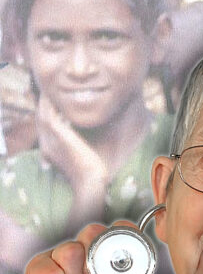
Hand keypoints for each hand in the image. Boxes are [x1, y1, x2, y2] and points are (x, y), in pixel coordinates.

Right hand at [35, 97, 108, 230]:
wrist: (90, 183)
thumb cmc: (91, 173)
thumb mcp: (80, 158)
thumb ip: (79, 148)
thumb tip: (89, 141)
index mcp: (51, 149)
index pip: (46, 127)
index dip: (49, 114)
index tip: (57, 103)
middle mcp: (47, 144)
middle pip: (41, 118)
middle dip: (46, 105)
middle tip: (53, 92)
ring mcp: (51, 140)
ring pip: (42, 114)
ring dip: (46, 101)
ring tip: (54, 90)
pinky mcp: (59, 135)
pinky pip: (48, 114)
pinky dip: (49, 104)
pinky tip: (55, 95)